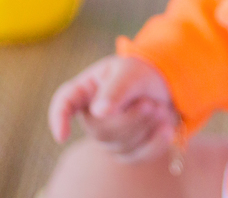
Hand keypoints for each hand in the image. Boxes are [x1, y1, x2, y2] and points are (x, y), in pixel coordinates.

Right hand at [48, 55, 179, 162]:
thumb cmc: (143, 72)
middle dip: (130, 118)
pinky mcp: (127, 151)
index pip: (64, 103)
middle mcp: (92, 116)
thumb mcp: (131, 72)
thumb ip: (117, 89)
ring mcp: (108, 137)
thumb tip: (100, 112)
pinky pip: (137, 156)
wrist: (168, 86)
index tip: (62, 136)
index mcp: (86, 90)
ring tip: (160, 107)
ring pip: (119, 145)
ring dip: (145, 126)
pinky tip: (166, 128)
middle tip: (151, 103)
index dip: (59, 119)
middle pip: (99, 130)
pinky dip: (155, 142)